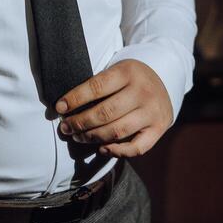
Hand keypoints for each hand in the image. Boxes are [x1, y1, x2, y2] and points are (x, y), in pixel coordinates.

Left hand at [55, 59, 172, 157]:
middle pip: (105, 113)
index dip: (75, 99)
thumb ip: (98, 86)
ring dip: (92, 137)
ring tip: (77, 137)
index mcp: (127, 72)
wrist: (163, 80)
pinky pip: (136, 148)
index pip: (96, 87)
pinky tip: (101, 149)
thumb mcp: (117, 70)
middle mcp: (142, 92)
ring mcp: (152, 112)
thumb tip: (67, 106)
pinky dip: (117, 151)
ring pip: (117, 131)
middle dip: (80, 122)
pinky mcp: (159, 128)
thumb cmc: (130, 78)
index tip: (59, 107)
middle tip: (65, 127)